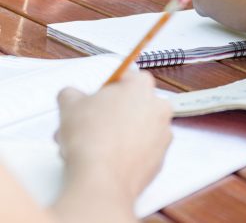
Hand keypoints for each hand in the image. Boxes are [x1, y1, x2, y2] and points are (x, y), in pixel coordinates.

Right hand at [56, 71, 172, 198]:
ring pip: (136, 128)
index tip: (95, 99)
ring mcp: (162, 134)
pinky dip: (126, 153)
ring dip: (116, 134)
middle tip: (88, 125)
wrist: (102, 180)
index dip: (106, 89)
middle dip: (110, 114)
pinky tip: (105, 159)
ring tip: (90, 146)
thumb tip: (71, 96)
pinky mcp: (160, 159)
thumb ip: (71, 93)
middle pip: (131, 104)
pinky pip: (141, 150)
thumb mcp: (70, 104)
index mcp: (142, 85)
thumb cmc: (91, 139)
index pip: (125, 78)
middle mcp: (159, 107)